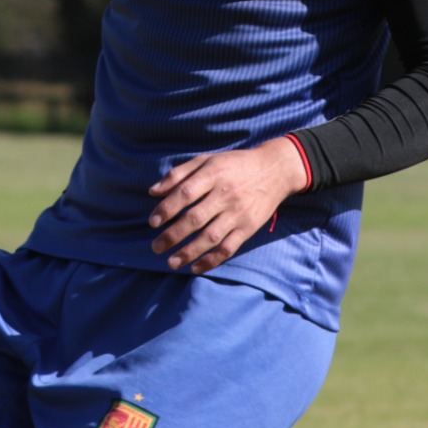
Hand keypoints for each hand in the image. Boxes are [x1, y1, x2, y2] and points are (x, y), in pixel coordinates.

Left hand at [147, 138, 308, 274]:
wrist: (274, 170)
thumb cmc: (234, 164)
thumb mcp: (207, 160)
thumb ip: (178, 174)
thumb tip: (152, 191)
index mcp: (213, 175)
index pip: (185, 194)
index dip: (167, 209)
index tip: (152, 222)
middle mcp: (225, 195)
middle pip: (195, 219)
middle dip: (172, 236)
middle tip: (156, 247)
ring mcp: (238, 213)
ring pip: (210, 237)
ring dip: (189, 252)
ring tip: (171, 262)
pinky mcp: (249, 228)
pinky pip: (228, 248)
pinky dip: (212, 260)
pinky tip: (195, 268)